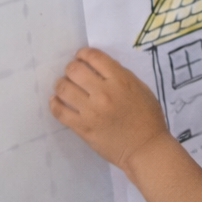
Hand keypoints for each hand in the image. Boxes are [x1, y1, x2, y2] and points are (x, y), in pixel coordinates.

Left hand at [50, 48, 171, 173]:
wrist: (145, 148)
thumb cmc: (148, 117)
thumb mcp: (141, 89)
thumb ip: (121, 76)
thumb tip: (100, 68)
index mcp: (121, 80)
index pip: (94, 57)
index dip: (83, 53)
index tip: (81, 57)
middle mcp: (104, 92)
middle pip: (74, 70)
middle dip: (71, 67)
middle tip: (73, 72)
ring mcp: (91, 111)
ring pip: (63, 88)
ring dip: (61, 83)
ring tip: (64, 86)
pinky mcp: (82, 127)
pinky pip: (59, 111)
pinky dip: (54, 103)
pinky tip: (57, 100)